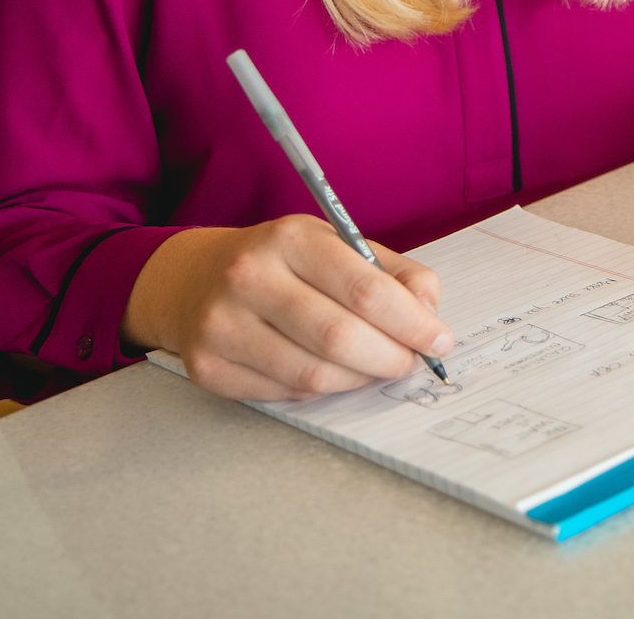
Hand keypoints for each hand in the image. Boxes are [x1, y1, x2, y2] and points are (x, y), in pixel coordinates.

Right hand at [123, 215, 452, 400]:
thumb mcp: (336, 245)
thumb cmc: (281, 262)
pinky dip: (319, 389)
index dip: (411, 323)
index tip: (438, 340)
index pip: (365, 291)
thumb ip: (392, 273)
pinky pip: (286, 393)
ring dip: (358, 379)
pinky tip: (326, 370)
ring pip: (314, 375)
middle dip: (390, 357)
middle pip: (340, 338)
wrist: (194, 278)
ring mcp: (222, 326)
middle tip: (409, 362)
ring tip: (372, 365)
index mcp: (289, 239)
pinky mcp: (209, 368)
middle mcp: (249, 278)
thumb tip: (429, 311)